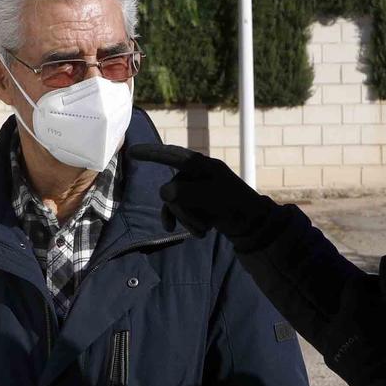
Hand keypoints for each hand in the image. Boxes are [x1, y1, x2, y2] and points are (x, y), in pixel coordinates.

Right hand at [126, 144, 277, 247]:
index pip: (172, 156)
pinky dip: (182, 222)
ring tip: (204, 230)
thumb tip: (163, 192)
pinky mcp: (194, 203)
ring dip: (187, 220)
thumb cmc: (237, 206)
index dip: (151, 154)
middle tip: (203, 223)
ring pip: (174, 204)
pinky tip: (181, 232)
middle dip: (183, 211)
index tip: (132, 152)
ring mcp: (194, 189)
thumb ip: (187, 193)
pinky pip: (177, 211)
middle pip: (171, 190)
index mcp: (201, 166)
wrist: (253, 224)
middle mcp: (195, 175)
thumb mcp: (214, 198)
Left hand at [322, 254, 385, 385]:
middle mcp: (335, 320)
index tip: (384, 294)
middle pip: (348, 305)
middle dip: (363, 307)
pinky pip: (337, 343)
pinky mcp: (330, 357)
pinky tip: (364, 349)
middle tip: (382, 317)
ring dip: (354, 324)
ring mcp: (330, 340)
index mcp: (351, 306)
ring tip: (374, 335)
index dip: (371, 285)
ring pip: (341, 324)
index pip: (356, 284)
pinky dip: (347, 342)